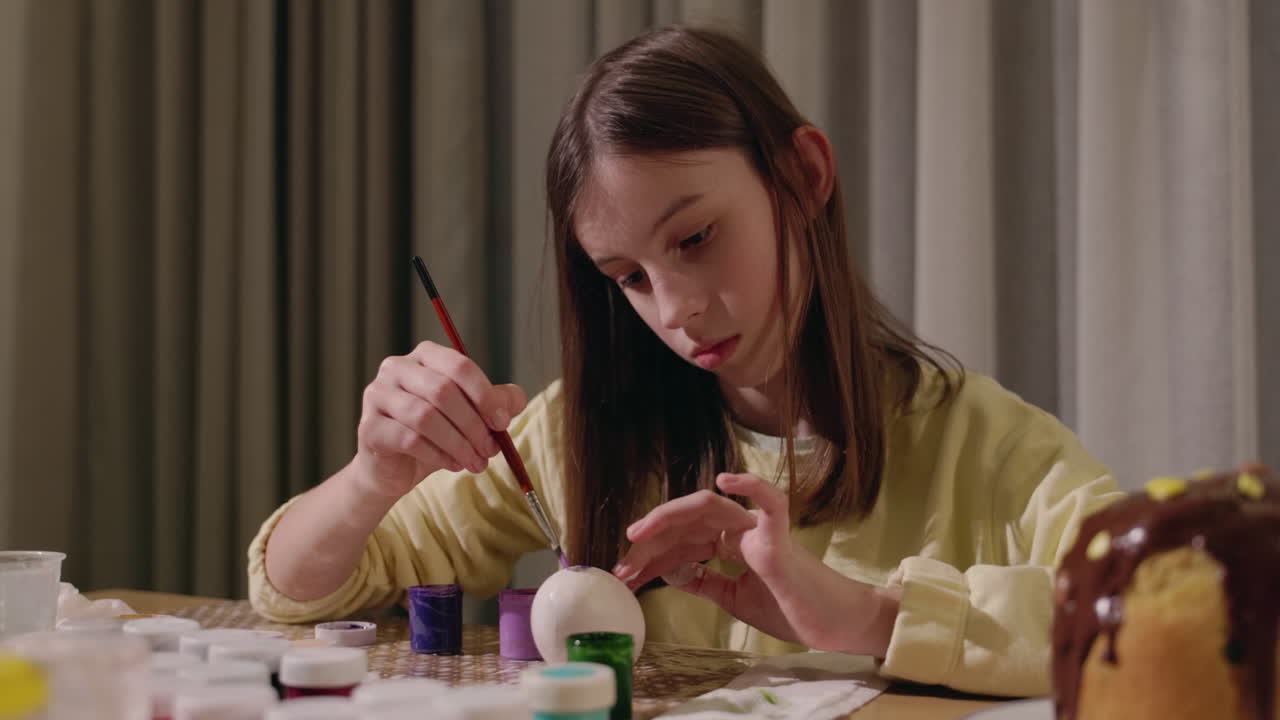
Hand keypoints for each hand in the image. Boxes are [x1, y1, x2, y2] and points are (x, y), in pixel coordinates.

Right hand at [352, 341, 526, 497]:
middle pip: (443, 390)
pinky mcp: (369, 427)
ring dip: (458, 443)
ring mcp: (377, 396)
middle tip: (490, 450)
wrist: (394, 468)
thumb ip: (496, 402)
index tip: (502, 423)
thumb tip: (515, 401)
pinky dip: (438, 455)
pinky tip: (453, 465)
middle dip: (473, 424)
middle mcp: (396, 368)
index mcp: (424, 356)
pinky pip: (409, 439)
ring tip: (475, 462)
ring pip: (426, 417)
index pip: (459, 365)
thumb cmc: (436, 435)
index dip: (485, 395)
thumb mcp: (471, 415)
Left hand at [612, 472, 900, 656]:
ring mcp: (760, 530)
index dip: (652, 555)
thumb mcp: (734, 599)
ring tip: (640, 533)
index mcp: (732, 545)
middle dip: (650, 541)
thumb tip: (671, 570)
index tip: (626, 575)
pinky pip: (770, 502)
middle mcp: (742, 530)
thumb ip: (706, 582)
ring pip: (710, 508)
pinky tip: (727, 479)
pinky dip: (751, 486)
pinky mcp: (781, 538)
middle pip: (687, 522)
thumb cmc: (792, 609)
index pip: (684, 540)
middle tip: (622, 565)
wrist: (833, 627)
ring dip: (670, 517)